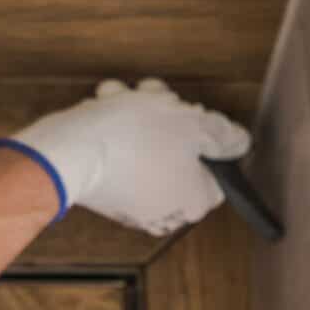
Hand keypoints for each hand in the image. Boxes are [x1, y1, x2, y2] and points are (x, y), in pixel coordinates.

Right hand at [0, 78, 251, 235]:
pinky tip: (105, 108)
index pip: (217, 166)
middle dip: (167, 117)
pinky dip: (114, 128)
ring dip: (138, 113)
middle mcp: (165, 210)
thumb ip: (223, 134)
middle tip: (156, 100)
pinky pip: (120, 152)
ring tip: (122, 99)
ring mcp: (132, 201)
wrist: (69, 150)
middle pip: (181, 151)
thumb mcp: (192, 124)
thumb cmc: (133, 139)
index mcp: (194, 201)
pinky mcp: (104, 189)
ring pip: (148, 144)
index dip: (204, 133)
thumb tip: (240, 142)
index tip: (191, 116)